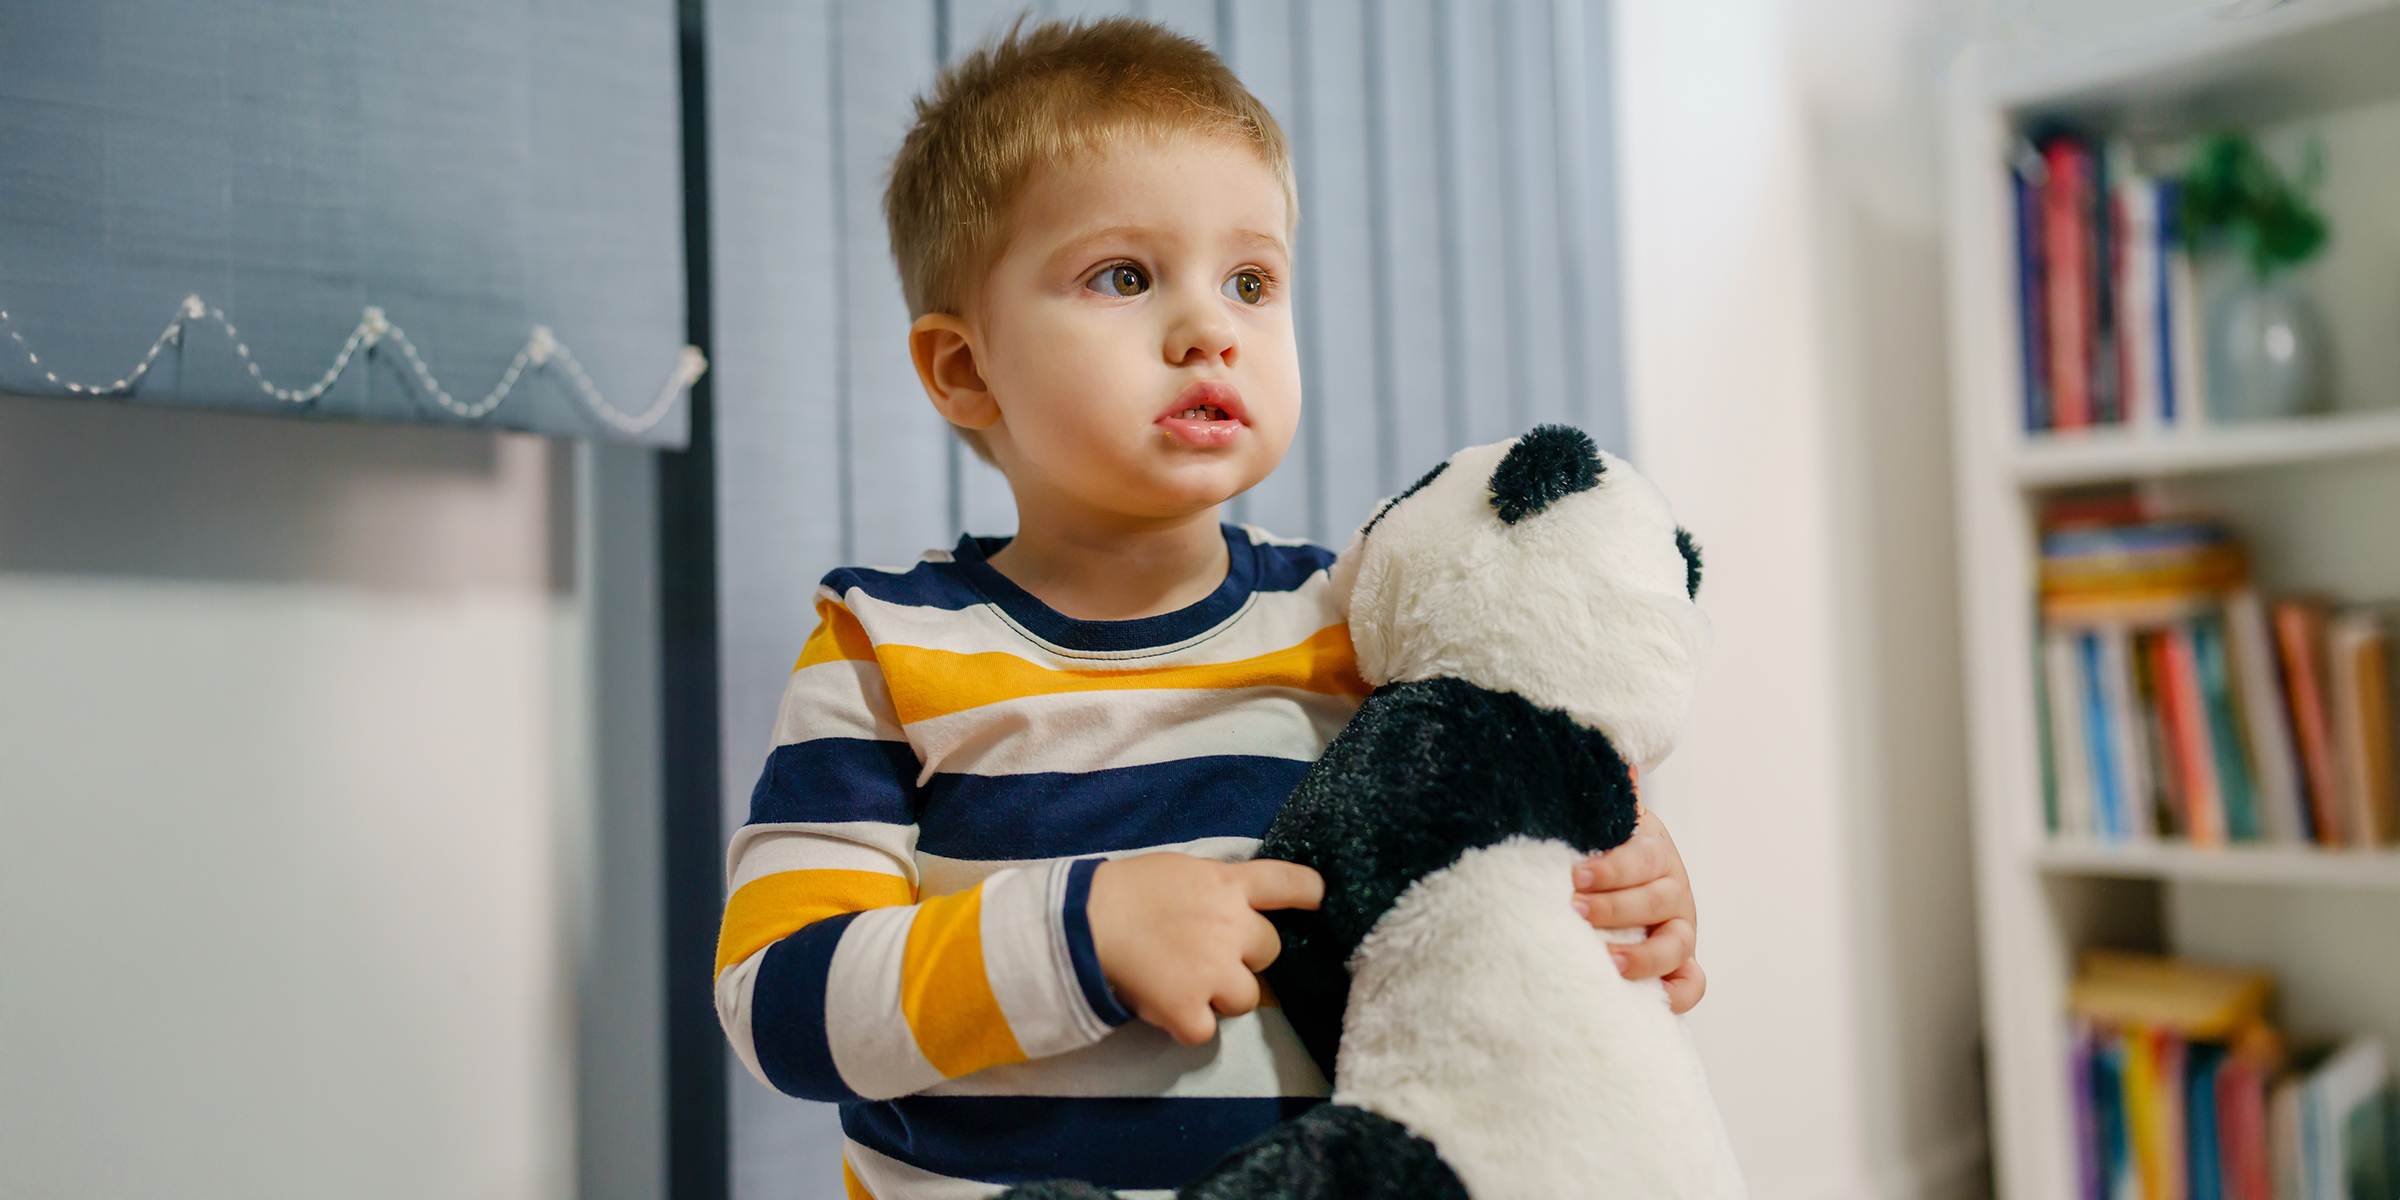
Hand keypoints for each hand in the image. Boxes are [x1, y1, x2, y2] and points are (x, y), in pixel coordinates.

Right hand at [1087, 853, 1323, 1044]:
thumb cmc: (1122, 890)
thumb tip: (1228, 904)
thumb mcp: (1178, 871)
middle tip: (1205, 955)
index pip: (1286, 882)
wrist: (1082, 922)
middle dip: (1244, 957)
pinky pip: (1206, 1030)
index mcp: (1226, 885)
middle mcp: (1231, 927)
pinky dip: (1187, 1023)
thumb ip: (1212, 887)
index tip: (1319, 898)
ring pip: (1246, 998)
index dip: (1308, 891)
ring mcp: (1213, 970)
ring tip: (1183, 984)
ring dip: (1221, 995)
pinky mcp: (1190, 1009)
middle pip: (1269, 951)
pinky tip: (1164, 1007)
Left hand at [1572, 803, 1705, 1013]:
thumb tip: (1617, 758)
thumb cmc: (1607, 847)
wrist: (1627, 875)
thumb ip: (1610, 797)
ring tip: (1608, 962)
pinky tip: (1650, 999)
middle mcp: (1674, 889)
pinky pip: (1692, 984)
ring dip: (1644, 956)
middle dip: (1613, 909)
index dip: (1611, 869)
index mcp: (1655, 851)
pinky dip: (1678, 995)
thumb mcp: (1607, 820)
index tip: (1575, 875)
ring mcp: (1681, 928)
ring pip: (1677, 945)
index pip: (1640, 859)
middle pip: (1655, 902)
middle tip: (1574, 912)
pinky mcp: (1682, 962)